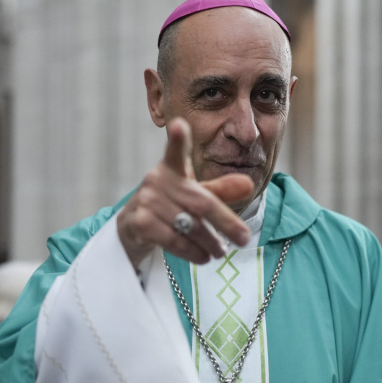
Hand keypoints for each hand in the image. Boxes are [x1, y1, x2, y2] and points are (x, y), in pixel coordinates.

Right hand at [116, 118, 253, 268]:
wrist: (132, 229)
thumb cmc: (169, 207)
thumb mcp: (194, 195)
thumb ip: (220, 191)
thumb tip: (248, 185)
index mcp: (171, 169)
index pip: (175, 151)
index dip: (177, 139)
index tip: (179, 125)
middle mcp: (156, 180)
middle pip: (200, 203)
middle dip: (225, 222)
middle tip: (244, 239)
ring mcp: (146, 201)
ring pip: (189, 225)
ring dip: (209, 242)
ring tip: (220, 252)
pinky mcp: (140, 222)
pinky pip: (173, 240)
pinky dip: (192, 252)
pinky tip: (203, 257)